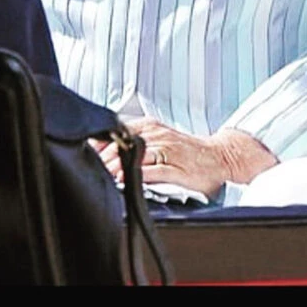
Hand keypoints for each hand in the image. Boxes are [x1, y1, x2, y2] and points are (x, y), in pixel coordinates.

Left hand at [92, 118, 277, 196]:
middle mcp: (158, 135)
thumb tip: (103, 152)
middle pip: (123, 142)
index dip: (99, 143)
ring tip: (102, 175)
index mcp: (151, 126)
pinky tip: (125, 180)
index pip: (117, 130)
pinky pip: (153, 170)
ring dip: (117, 165)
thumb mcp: (160, 139)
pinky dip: (137, 174)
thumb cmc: (188, 152)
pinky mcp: (177, 169)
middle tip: (89, 167)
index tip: (85, 154)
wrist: (221, 157)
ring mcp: (168, 150)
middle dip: (104, 157)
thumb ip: (135, 142)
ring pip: (136, 154)